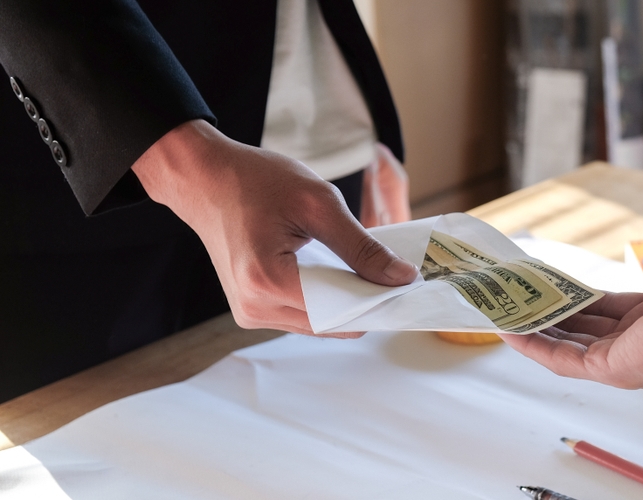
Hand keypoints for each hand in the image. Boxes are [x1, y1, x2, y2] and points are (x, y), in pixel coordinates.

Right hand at [132, 120, 417, 335]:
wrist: (204, 177)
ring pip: (319, 323)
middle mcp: (255, 308)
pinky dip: (324, 296)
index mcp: (269, 282)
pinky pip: (302, 314)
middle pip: (332, 324)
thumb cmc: (256, 180)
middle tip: (390, 272)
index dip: (378, 301)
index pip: (341, 314)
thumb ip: (362, 247)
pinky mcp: (251, 308)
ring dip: (344, 299)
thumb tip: (401, 277)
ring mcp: (250, 313)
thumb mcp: (319, 203)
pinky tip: (335, 269)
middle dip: (363, 300)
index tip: (406, 285)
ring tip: (359, 265)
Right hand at [501, 217, 642, 388]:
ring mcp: (627, 360)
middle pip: (583, 332)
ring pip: (567, 349)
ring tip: (500, 313)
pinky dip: (534, 346)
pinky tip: (510, 329)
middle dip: (548, 317)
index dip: (577, 301)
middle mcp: (641, 343)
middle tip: (515, 300)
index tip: (548, 288)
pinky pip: (563, 361)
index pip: (608, 313)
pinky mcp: (613, 370)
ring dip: (533, 332)